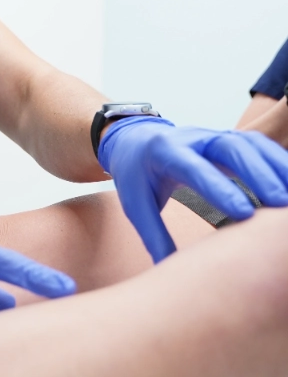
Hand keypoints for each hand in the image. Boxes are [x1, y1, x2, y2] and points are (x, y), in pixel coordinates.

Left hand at [98, 117, 287, 261]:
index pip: (193, 166)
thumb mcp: (135, 203)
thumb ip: (153, 234)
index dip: (218, 187)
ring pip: (249, 143)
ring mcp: (212, 136)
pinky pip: (257, 146)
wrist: (134, 141)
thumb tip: (167, 272)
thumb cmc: (136, 175)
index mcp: (164, 151)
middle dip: (257, 173)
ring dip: (275, 166)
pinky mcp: (228, 140)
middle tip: (281, 204)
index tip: (243, 214)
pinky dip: (277, 162)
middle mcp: (191, 137)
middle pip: (229, 146)